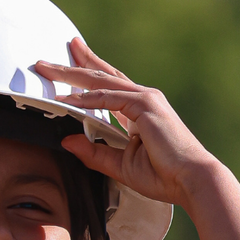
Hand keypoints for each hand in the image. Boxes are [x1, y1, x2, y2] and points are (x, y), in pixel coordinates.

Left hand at [36, 38, 216, 208]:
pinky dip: (86, 98)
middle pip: (102, 76)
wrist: (191, 179)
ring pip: (101, 81)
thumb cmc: (164, 176)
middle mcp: (143, 99)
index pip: (108, 87)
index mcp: (140, 111)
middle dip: (74, 64)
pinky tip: (66, 98)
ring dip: (72, 73)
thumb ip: (94, 153)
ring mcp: (146, 99)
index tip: (67, 66)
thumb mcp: (120, 166)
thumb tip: (66, 142)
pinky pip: (108, 98)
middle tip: (47, 59)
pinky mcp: (146, 106)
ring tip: (47, 68)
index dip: (86, 75)